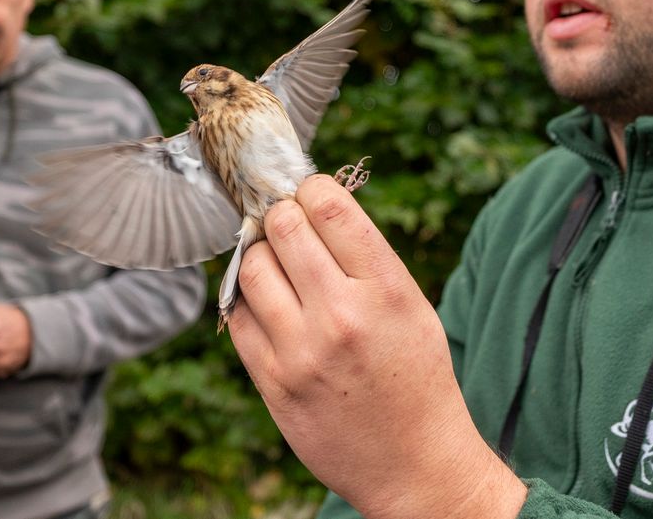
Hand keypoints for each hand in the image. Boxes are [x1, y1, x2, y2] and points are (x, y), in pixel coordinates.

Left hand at [229, 175, 526, 518]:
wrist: (414, 466)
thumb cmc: (416, 377)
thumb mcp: (412, 306)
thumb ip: (365, 258)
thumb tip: (310, 204)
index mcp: (386, 289)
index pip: (328, 205)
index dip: (309, 187)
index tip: (306, 192)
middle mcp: (342, 315)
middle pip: (283, 227)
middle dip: (280, 216)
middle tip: (286, 224)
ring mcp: (301, 351)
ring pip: (252, 266)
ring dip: (259, 254)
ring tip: (277, 265)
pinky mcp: (272, 382)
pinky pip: (236, 316)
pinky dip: (247, 300)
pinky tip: (268, 304)